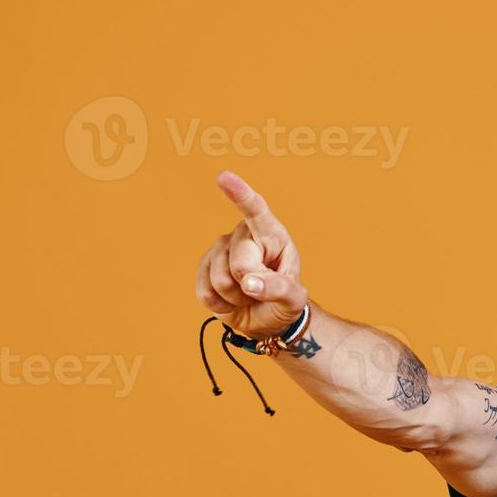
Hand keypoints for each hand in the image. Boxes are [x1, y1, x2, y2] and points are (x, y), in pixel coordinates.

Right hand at [195, 171, 308, 336]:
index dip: (240, 195)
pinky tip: (231, 301)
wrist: (267, 318)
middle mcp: (243, 237)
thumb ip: (279, 288)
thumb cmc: (284, 301)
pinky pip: (205, 292)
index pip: (256, 211)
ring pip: (220, 281)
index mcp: (271, 235)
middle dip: (252, 286)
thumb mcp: (293, 298)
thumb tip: (249, 282)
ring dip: (237, 297)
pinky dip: (221, 305)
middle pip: (241, 265)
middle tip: (263, 290)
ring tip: (249, 295)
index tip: (224, 177)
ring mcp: (220, 251)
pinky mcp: (203, 269)